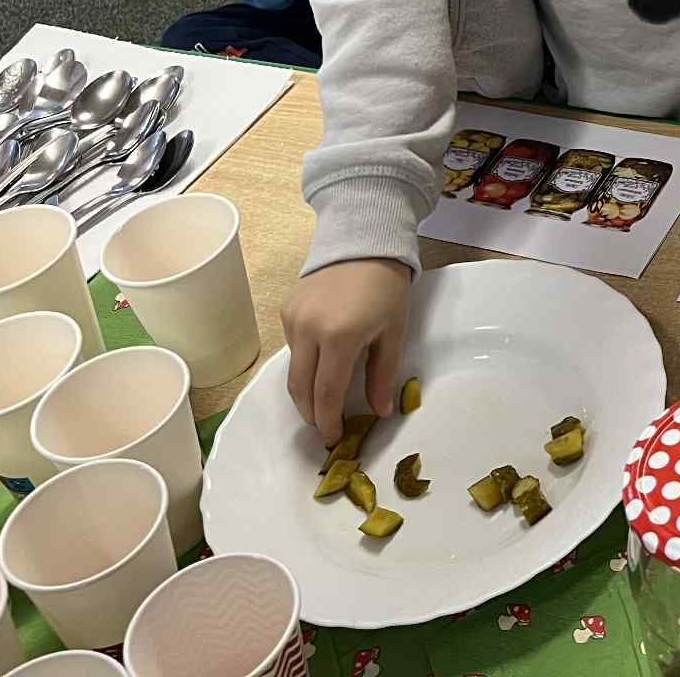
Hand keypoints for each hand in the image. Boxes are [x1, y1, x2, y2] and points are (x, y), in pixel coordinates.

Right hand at [283, 259, 411, 444]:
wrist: (365, 242)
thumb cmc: (387, 288)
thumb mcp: (393, 332)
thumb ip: (383, 375)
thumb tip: (379, 412)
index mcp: (339, 337)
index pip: (326, 393)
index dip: (327, 421)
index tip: (333, 437)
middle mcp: (308, 329)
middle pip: (300, 387)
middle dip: (311, 412)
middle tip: (324, 425)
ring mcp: (293, 318)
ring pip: (294, 368)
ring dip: (306, 388)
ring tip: (323, 399)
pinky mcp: (286, 308)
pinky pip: (292, 346)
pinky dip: (304, 361)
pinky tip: (322, 360)